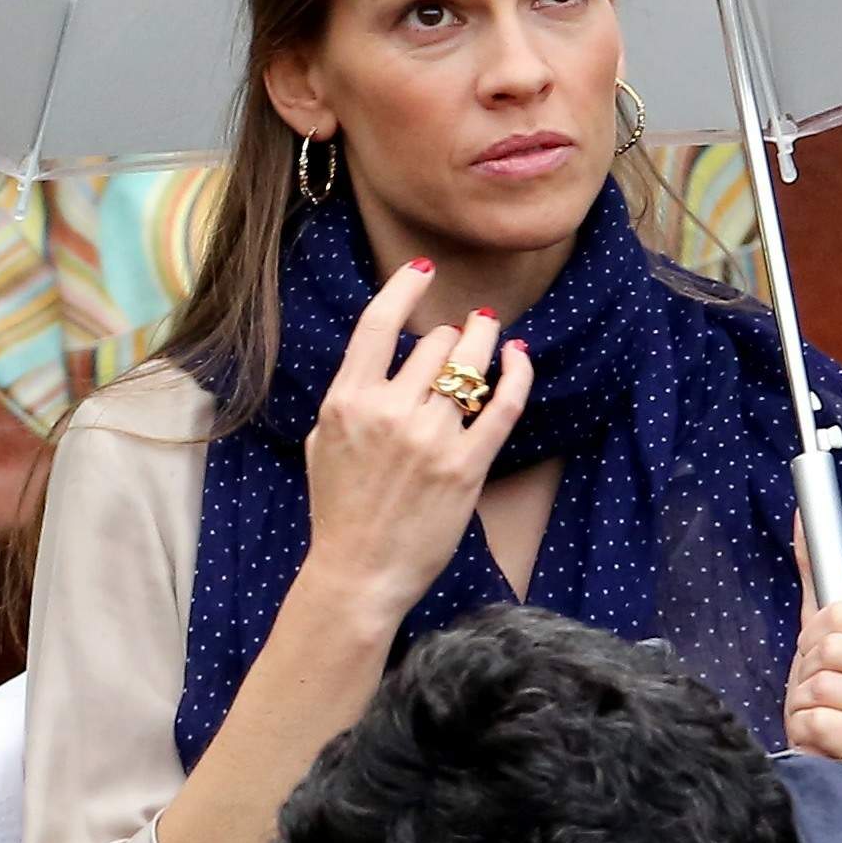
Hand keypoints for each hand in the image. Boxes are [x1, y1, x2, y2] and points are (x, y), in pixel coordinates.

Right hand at [302, 260, 531, 622]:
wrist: (358, 572)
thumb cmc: (338, 508)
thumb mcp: (322, 440)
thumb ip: (349, 394)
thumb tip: (380, 357)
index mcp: (347, 401)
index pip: (379, 324)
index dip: (405, 288)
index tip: (424, 270)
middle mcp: (389, 412)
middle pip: (436, 344)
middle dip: (451, 336)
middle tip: (459, 337)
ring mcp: (430, 438)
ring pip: (469, 365)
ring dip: (484, 341)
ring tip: (491, 330)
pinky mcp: (466, 466)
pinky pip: (502, 404)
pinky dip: (517, 375)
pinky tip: (519, 358)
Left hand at [783, 515, 841, 775]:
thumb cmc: (838, 702)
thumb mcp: (828, 633)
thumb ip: (817, 574)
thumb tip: (801, 515)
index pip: (839, 613)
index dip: (815, 637)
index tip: (826, 657)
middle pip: (828, 649)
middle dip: (807, 675)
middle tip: (822, 696)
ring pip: (821, 686)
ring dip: (804, 706)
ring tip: (824, 720)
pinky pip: (820, 722)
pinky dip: (807, 733)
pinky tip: (826, 744)